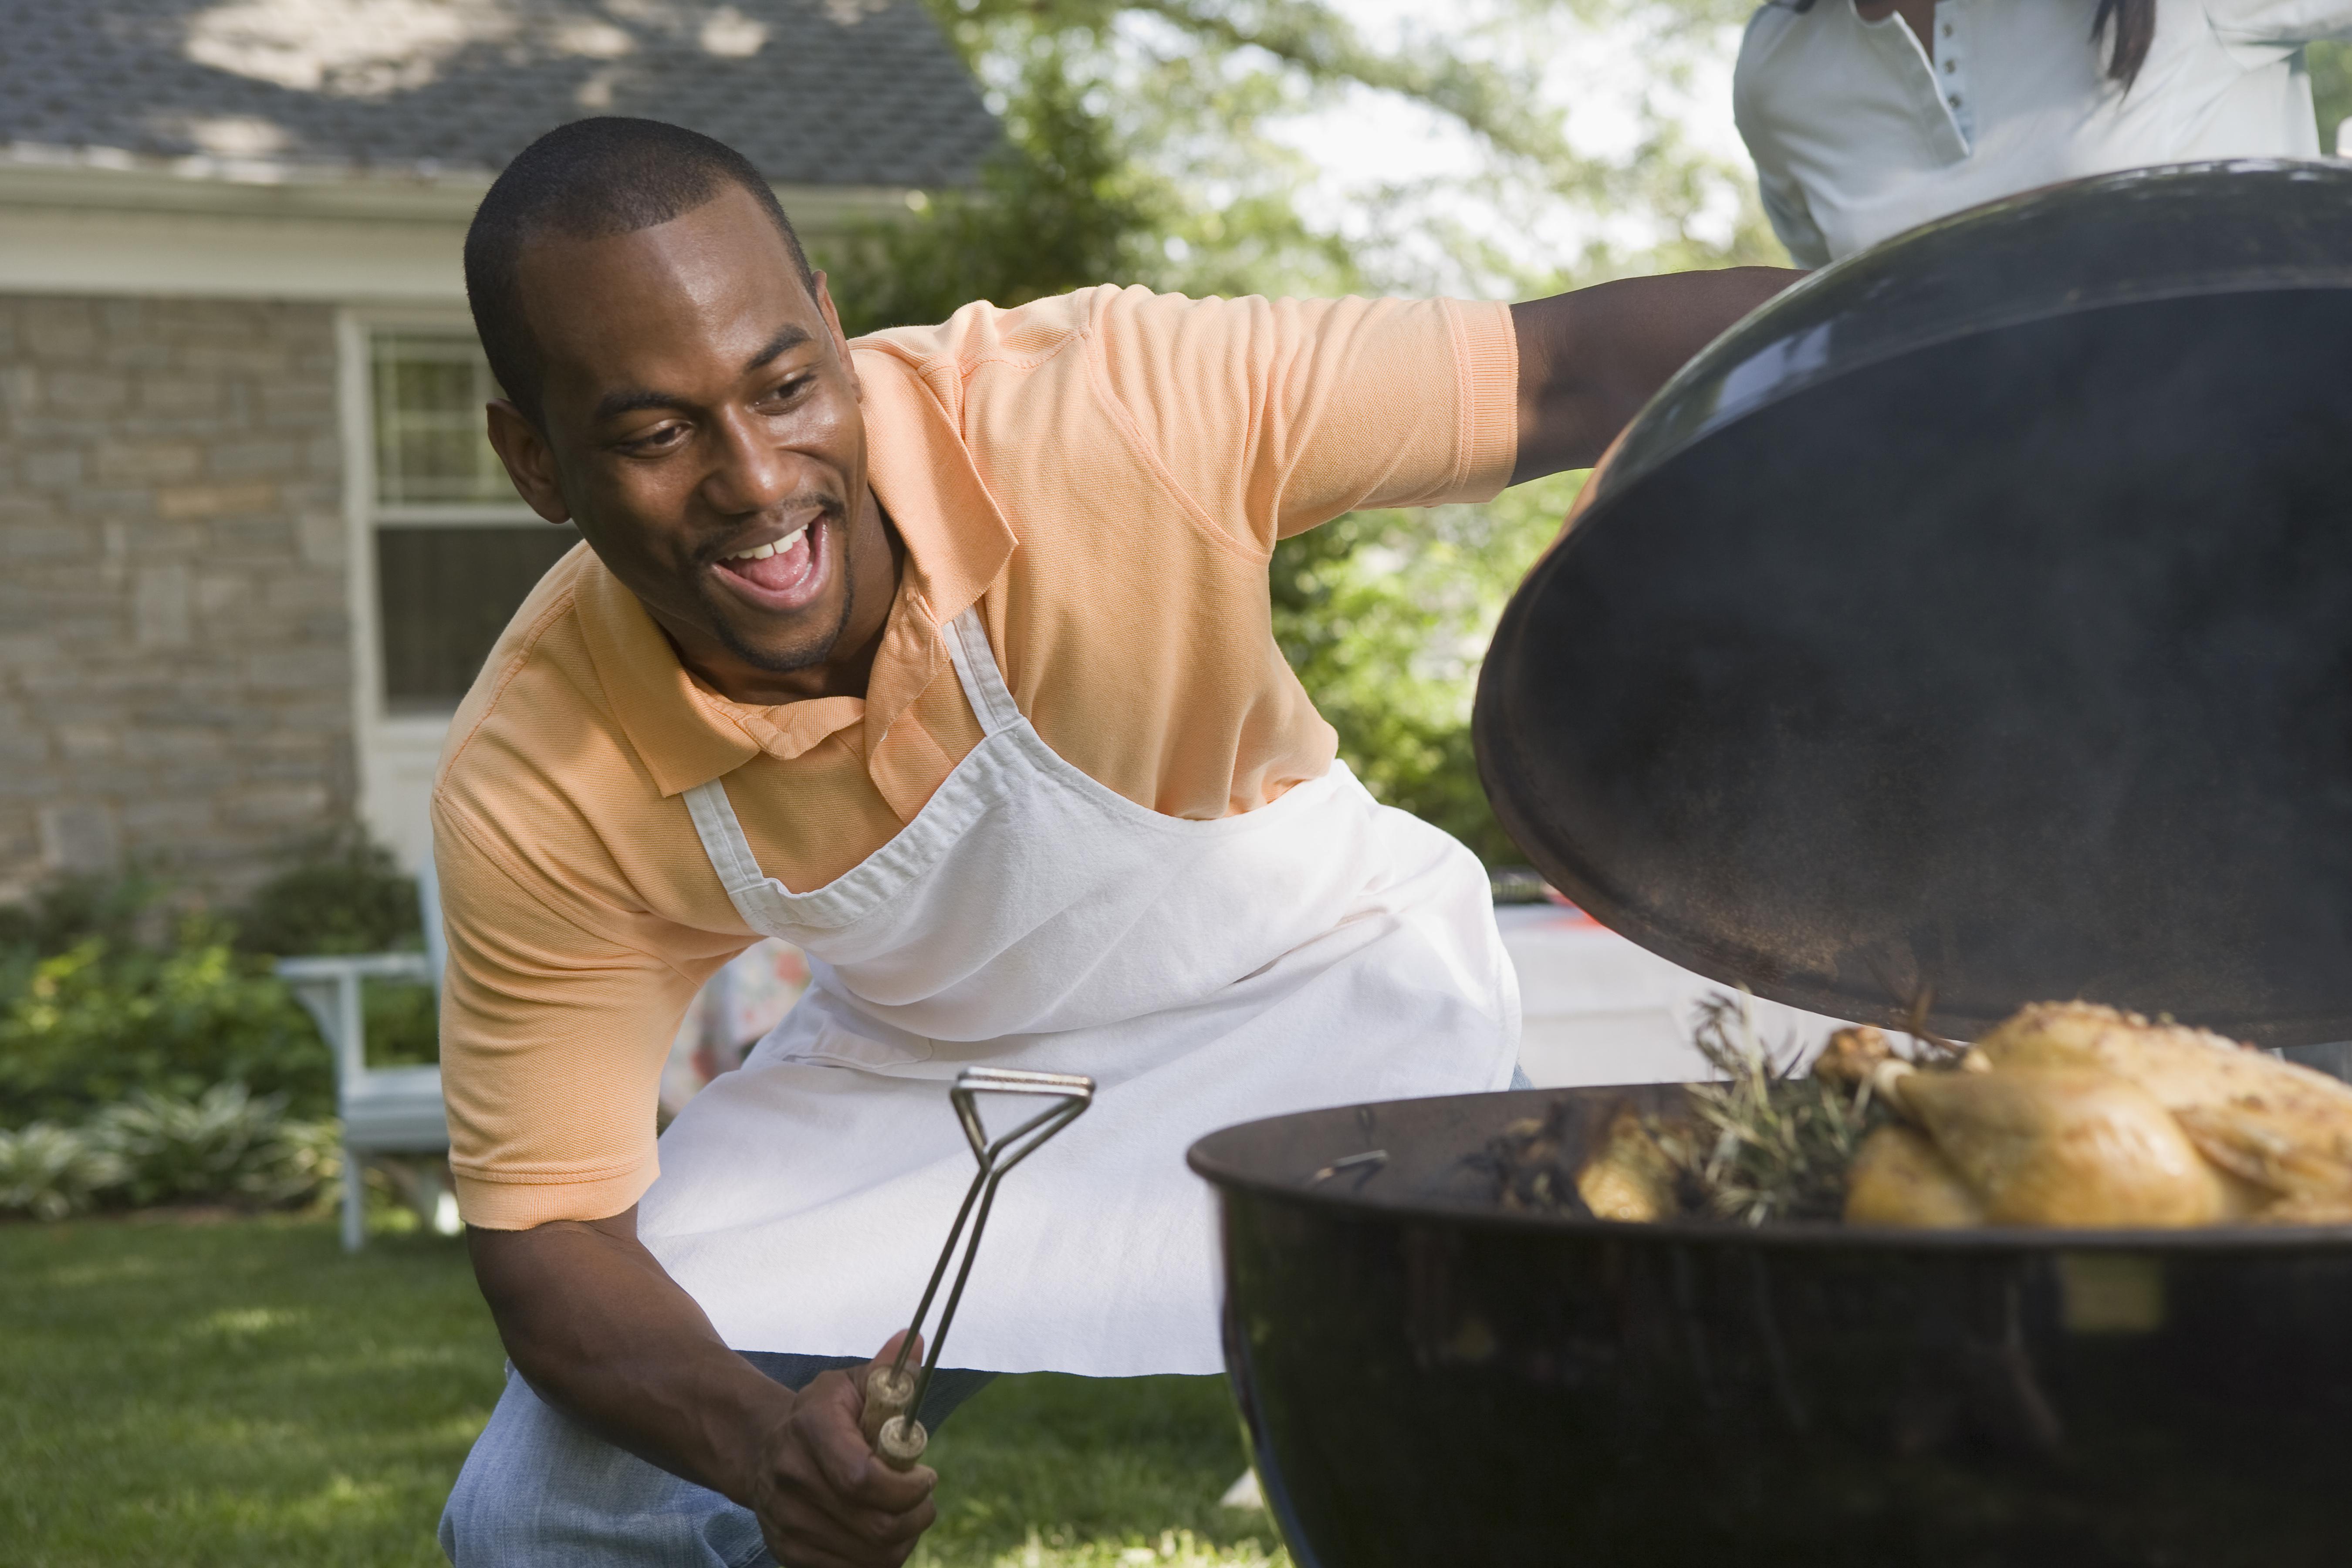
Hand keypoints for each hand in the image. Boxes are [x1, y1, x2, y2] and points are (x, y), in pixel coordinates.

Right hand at [746, 1333, 937, 1567]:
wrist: (764, 1448)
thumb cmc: (825, 1414)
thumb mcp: (852, 1384)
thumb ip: (890, 1370)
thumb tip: (917, 1339)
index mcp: (810, 1427)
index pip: (863, 1478)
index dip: (907, 1488)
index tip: (927, 1476)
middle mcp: (791, 1478)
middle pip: (874, 1525)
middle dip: (915, 1516)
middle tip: (922, 1498)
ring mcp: (786, 1521)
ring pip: (868, 1556)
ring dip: (902, 1539)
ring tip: (905, 1514)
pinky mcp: (788, 1551)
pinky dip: (877, 1559)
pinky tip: (880, 1532)